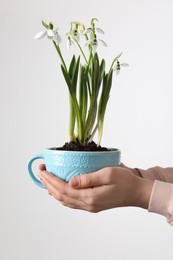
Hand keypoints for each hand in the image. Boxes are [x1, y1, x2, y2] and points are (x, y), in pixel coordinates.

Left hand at [39, 165, 153, 211]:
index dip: (51, 180)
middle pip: (62, 196)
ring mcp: (90, 206)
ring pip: (66, 201)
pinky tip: (60, 190)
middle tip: (41, 173)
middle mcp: (88, 204)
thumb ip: (88, 178)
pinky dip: (62, 196)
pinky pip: (72, 203)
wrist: (137, 193)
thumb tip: (70, 182)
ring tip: (46, 180)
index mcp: (90, 197)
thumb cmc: (125, 181)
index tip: (43, 170)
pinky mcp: (93, 205)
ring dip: (54, 191)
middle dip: (48, 184)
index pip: (64, 189)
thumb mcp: (108, 174)